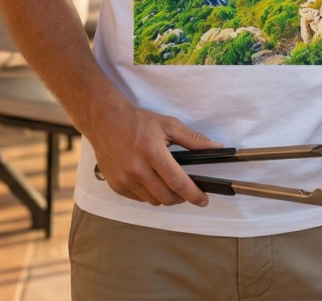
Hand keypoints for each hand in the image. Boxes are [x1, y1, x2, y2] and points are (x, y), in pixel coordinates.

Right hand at [85, 100, 220, 206]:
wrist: (105, 121)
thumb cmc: (137, 121)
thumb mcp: (168, 124)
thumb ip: (193, 139)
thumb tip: (216, 147)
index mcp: (153, 152)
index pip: (178, 183)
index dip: (194, 194)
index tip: (203, 200)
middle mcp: (137, 169)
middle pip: (166, 197)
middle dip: (181, 197)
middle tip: (186, 190)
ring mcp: (124, 179)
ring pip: (153, 201)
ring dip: (164, 196)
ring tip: (167, 182)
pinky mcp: (116, 185)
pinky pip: (139, 199)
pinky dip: (149, 194)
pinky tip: (150, 181)